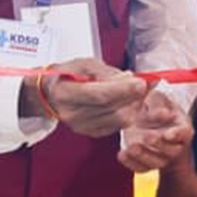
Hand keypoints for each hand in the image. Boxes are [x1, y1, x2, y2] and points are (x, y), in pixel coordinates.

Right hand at [34, 58, 148, 137]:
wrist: (51, 94)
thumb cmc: (67, 76)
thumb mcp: (84, 64)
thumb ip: (107, 71)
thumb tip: (129, 78)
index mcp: (66, 94)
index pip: (100, 95)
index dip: (123, 90)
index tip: (141, 82)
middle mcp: (73, 114)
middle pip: (113, 110)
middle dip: (134, 96)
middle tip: (144, 83)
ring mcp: (82, 126)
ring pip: (120, 120)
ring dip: (134, 105)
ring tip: (136, 91)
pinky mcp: (92, 133)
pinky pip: (118, 126)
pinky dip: (128, 113)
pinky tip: (128, 101)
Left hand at [118, 89, 193, 172]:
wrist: (143, 118)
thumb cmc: (154, 106)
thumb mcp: (156, 98)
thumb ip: (158, 104)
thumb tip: (163, 115)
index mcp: (181, 126)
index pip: (185, 133)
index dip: (177, 135)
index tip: (167, 134)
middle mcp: (175, 144)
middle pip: (172, 151)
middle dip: (159, 145)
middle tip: (146, 137)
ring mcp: (162, 156)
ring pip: (157, 162)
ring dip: (144, 156)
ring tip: (131, 147)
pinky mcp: (147, 163)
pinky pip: (142, 168)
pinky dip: (131, 163)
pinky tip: (122, 154)